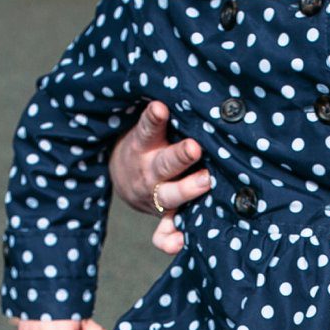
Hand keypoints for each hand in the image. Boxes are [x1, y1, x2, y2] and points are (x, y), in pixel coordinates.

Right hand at [110, 100, 211, 254]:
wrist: (124, 177)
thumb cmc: (150, 145)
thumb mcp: (149, 129)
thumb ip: (163, 118)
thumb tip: (197, 86)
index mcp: (144, 146)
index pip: (148, 129)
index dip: (154, 119)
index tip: (161, 108)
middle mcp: (149, 171)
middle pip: (164, 164)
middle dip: (179, 157)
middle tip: (195, 148)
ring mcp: (154, 196)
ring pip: (169, 196)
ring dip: (186, 190)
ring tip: (205, 182)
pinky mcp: (160, 215)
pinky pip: (162, 232)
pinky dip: (168, 239)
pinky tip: (178, 243)